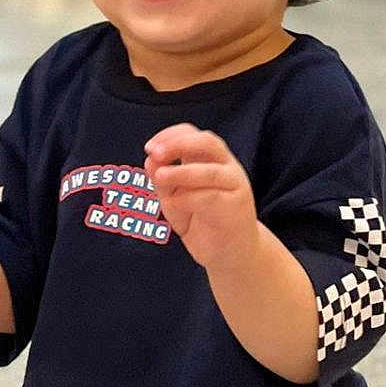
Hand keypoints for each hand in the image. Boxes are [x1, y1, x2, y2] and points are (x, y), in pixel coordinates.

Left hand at [143, 124, 260, 271]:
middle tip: (155, 153)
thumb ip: (162, 180)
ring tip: (159, 177)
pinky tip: (171, 204)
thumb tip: (150, 159)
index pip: (192, 134)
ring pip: (209, 171)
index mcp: (209, 159)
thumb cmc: (198, 220)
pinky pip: (210, 198)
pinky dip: (186, 199)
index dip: (170, 136)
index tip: (149, 148)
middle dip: (179, 144)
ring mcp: (234, 186)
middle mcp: (226, 167)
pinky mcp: (236, 207)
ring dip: (181, 172)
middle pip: (208, 142)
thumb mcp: (172, 197)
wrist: (227, 252)